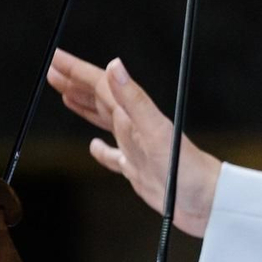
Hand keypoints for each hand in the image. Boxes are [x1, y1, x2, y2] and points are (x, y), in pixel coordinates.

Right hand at [46, 49, 219, 237]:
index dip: (76, 70)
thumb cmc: (188, 170)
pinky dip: (101, 151)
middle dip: (75, 83)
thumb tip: (115, 66)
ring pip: (104, 121)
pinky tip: (94, 147)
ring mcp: (136, 148)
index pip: (100, 84)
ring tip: (66, 96)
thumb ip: (135, 101)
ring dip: (84, 107)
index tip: (55, 58)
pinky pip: (114, 157)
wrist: (209, 203)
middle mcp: (134, 127)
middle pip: (99, 98)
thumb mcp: (157, 133)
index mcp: (135, 115)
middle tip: (52, 71)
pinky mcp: (138, 171)